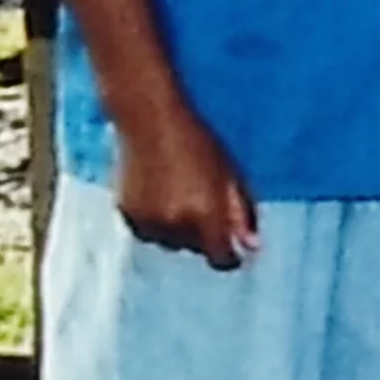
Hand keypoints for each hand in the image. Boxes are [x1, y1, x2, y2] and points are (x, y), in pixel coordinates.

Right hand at [118, 109, 257, 270]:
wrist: (149, 121)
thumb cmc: (197, 143)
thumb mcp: (230, 175)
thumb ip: (243, 213)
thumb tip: (252, 246)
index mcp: (205, 216)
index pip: (221, 258)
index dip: (229, 256)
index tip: (232, 249)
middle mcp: (176, 225)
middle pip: (196, 249)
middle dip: (204, 236)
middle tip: (202, 203)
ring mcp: (148, 222)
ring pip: (171, 243)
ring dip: (179, 231)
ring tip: (179, 195)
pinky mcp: (127, 214)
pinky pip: (148, 232)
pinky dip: (156, 223)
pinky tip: (159, 196)